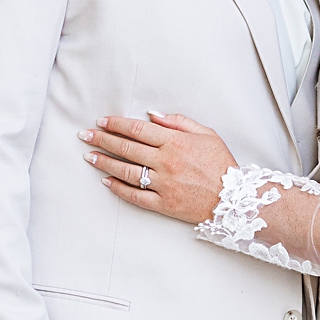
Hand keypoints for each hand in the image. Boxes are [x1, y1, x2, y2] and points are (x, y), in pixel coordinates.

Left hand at [80, 112, 237, 223]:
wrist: (234, 198)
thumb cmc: (221, 163)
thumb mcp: (207, 134)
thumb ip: (179, 122)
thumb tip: (152, 115)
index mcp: (176, 142)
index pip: (138, 129)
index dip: (116, 124)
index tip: (102, 121)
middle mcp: (166, 162)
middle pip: (126, 148)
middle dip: (102, 139)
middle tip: (85, 135)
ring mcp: (163, 184)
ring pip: (126, 171)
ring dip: (105, 162)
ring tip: (90, 156)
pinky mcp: (163, 204)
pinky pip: (135, 196)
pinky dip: (118, 188)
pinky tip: (106, 181)